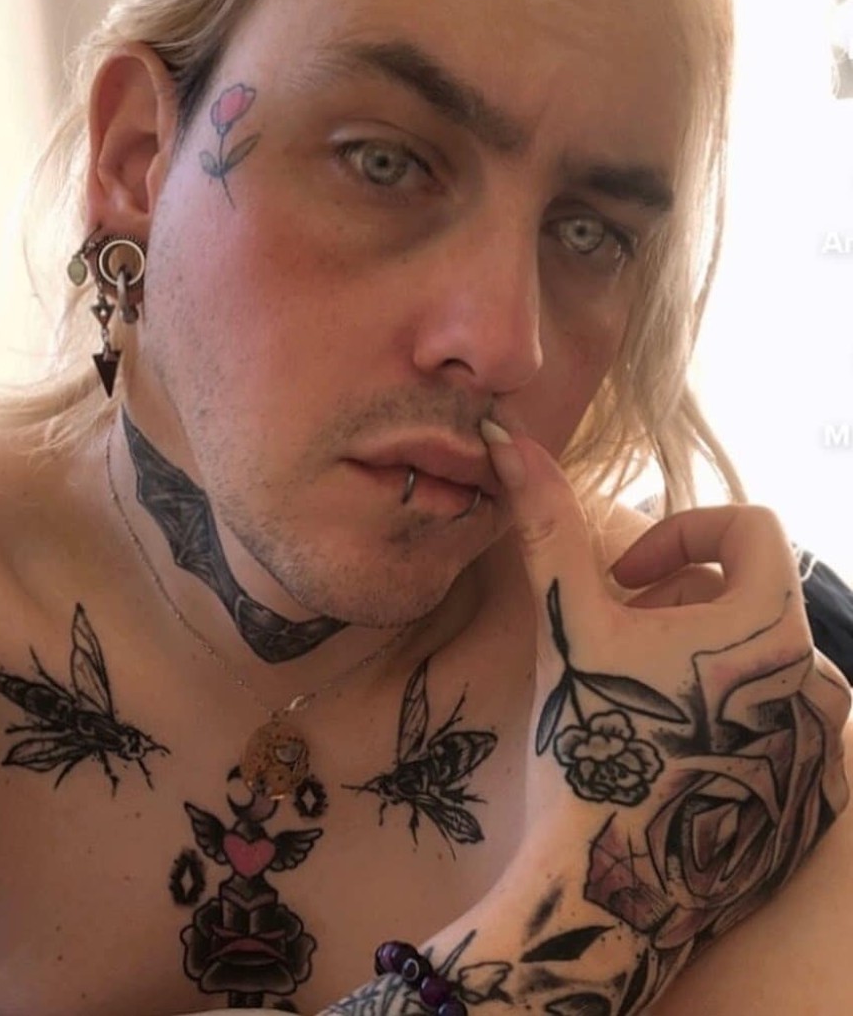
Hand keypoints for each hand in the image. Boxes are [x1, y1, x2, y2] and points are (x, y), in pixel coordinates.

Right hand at [482, 421, 848, 969]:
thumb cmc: (590, 747)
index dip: (682, 533)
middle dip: (683, 602)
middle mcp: (815, 679)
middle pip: (752, 595)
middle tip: (619, 643)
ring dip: (707, 659)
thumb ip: (547, 523)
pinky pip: (783, 725)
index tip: (626, 579)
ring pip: (765, 661)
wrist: (605, 890)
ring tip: (647, 698)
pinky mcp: (817, 800)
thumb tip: (506, 438)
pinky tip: (677, 752)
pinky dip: (733, 717)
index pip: (752, 527)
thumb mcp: (569, 624)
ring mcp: (825, 747)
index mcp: (769, 625)